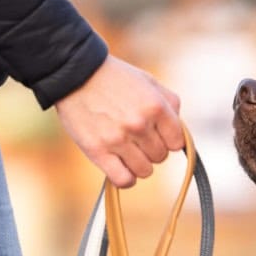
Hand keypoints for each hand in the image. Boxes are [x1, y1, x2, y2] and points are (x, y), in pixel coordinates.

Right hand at [55, 55, 184, 187]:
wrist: (74, 75)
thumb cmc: (115, 79)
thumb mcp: (149, 82)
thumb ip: (170, 105)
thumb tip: (181, 132)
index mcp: (155, 107)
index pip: (177, 143)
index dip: (168, 141)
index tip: (157, 135)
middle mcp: (139, 124)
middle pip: (160, 158)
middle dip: (151, 150)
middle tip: (136, 138)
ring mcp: (118, 139)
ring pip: (145, 171)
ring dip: (138, 164)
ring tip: (127, 151)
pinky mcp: (98, 151)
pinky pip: (124, 180)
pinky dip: (125, 179)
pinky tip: (121, 168)